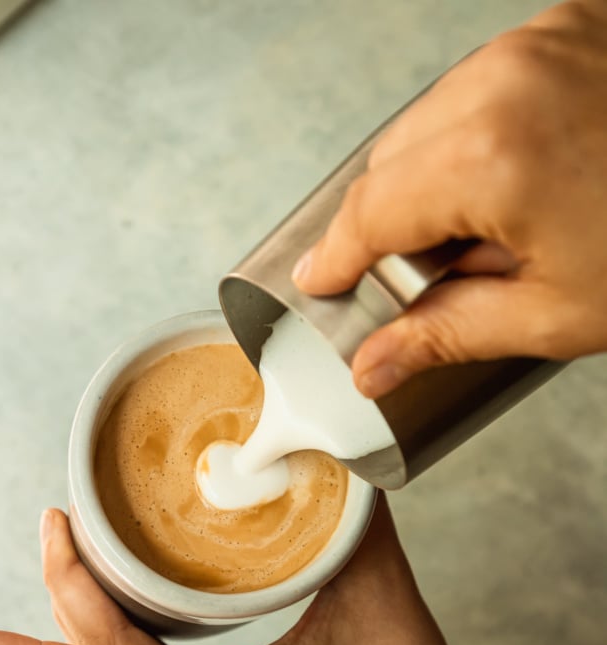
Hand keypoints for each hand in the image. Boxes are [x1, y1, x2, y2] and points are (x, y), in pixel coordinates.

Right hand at [292, 1, 606, 397]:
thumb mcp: (555, 314)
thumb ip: (446, 335)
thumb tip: (371, 365)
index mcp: (493, 155)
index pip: (370, 209)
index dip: (336, 255)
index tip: (319, 280)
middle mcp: (505, 78)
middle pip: (391, 159)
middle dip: (387, 221)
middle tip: (414, 275)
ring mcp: (540, 39)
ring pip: (430, 116)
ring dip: (429, 175)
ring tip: (483, 229)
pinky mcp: (569, 23)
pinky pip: (482, 84)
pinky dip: (473, 133)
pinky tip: (514, 177)